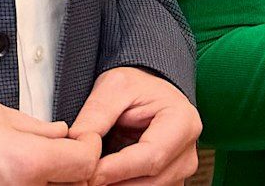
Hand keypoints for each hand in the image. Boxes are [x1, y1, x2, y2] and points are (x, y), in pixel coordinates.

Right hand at [0, 97, 100, 185]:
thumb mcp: (0, 115)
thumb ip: (39, 127)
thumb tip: (62, 133)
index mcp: (29, 162)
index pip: (86, 161)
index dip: (89, 145)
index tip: (81, 138)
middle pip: (78, 184)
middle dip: (77, 166)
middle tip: (65, 150)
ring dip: (58, 181)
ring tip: (45, 165)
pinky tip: (28, 177)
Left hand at [69, 66, 200, 185]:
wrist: (146, 94)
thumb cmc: (136, 87)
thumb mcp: (114, 87)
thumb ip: (96, 115)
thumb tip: (78, 146)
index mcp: (183, 123)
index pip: (151, 157)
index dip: (116, 169)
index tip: (86, 173)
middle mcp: (186, 154)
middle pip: (149, 182)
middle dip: (112, 182)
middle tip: (82, 177)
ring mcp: (179, 173)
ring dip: (114, 185)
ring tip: (88, 176)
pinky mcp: (167, 184)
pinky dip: (119, 185)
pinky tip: (101, 178)